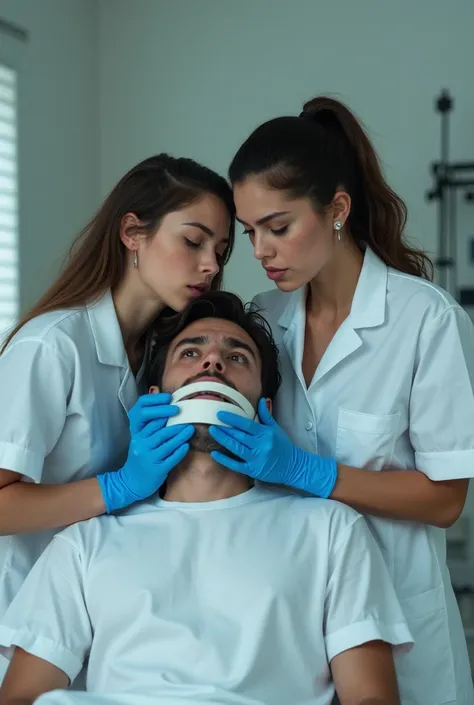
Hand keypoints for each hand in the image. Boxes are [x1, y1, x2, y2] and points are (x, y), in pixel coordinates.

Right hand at [98, 393, 194, 512]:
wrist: (131, 481)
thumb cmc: (140, 456)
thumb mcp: (140, 439)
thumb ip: (150, 424)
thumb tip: (161, 402)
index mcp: (136, 435)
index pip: (146, 417)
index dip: (160, 407)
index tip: (172, 401)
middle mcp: (140, 444)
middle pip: (158, 429)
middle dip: (174, 420)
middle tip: (187, 414)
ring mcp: (148, 457)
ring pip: (166, 443)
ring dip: (180, 435)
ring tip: (190, 428)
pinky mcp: (156, 469)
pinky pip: (171, 458)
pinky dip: (180, 451)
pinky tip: (187, 446)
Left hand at [208, 398, 337, 497]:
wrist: (294, 466)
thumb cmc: (283, 446)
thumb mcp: (275, 428)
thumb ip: (266, 415)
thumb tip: (261, 400)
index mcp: (265, 434)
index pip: (246, 424)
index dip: (232, 418)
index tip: (220, 414)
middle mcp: (260, 445)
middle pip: (239, 435)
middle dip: (224, 428)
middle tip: (211, 421)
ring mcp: (256, 459)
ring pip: (236, 448)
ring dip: (223, 439)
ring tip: (212, 432)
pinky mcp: (253, 470)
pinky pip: (236, 464)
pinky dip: (225, 460)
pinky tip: (215, 454)